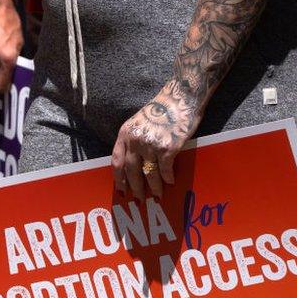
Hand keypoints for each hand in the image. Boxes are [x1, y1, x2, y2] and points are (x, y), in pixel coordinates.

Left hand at [111, 81, 201, 198]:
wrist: (179, 98)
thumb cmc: (162, 110)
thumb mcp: (139, 122)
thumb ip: (134, 140)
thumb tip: (135, 163)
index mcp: (125, 133)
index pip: (116, 161)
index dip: (118, 178)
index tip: (121, 190)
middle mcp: (135, 140)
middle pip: (131, 171)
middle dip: (135, 187)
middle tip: (139, 199)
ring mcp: (151, 144)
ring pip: (149, 173)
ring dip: (154, 187)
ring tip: (157, 196)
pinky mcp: (167, 148)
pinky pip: (165, 169)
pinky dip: (168, 178)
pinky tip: (171, 182)